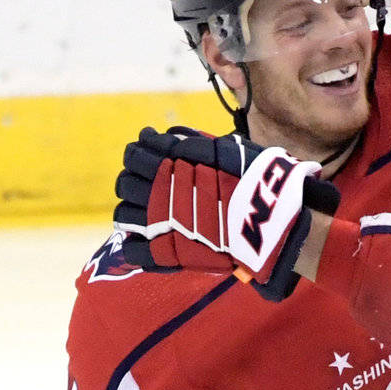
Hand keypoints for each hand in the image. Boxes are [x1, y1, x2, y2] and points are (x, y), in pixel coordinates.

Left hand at [113, 127, 257, 271]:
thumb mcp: (221, 149)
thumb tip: (154, 136)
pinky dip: (138, 246)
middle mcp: (155, 193)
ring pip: (124, 216)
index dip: (138, 155)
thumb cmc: (249, 179)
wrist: (266, 217)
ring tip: (147, 215)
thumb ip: (187, 143)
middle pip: (125, 184)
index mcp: (166, 165)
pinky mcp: (164, 253)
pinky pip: (134, 251)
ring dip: (132, 212)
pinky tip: (150, 242)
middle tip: (149, 187)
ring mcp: (157, 225)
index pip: (133, 156)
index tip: (148, 158)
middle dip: (133, 182)